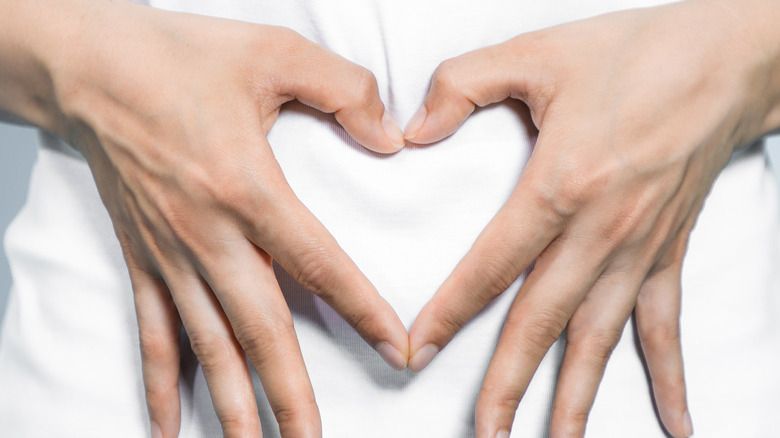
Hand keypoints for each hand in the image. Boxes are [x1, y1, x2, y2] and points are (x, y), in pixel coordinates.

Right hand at [20, 1, 407, 435]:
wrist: (90, 67)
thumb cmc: (180, 57)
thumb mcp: (275, 53)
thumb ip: (345, 91)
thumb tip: (392, 138)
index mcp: (248, 187)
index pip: (320, 264)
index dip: (363, 311)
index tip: (397, 352)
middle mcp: (207, 235)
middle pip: (260, 330)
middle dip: (291, 395)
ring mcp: (170, 254)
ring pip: (208, 345)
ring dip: (233, 405)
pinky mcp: (142, 257)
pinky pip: (152, 331)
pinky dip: (160, 382)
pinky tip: (168, 426)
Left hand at [405, 1, 779, 435]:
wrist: (724, 60)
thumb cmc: (632, 55)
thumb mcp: (534, 54)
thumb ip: (462, 85)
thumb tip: (413, 129)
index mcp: (560, 186)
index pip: (490, 266)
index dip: (449, 313)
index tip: (415, 352)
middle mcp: (600, 233)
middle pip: (541, 324)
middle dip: (506, 385)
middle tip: (483, 435)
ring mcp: (639, 251)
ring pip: (598, 340)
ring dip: (574, 400)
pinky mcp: (669, 253)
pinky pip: (667, 327)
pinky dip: (670, 378)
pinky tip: (675, 425)